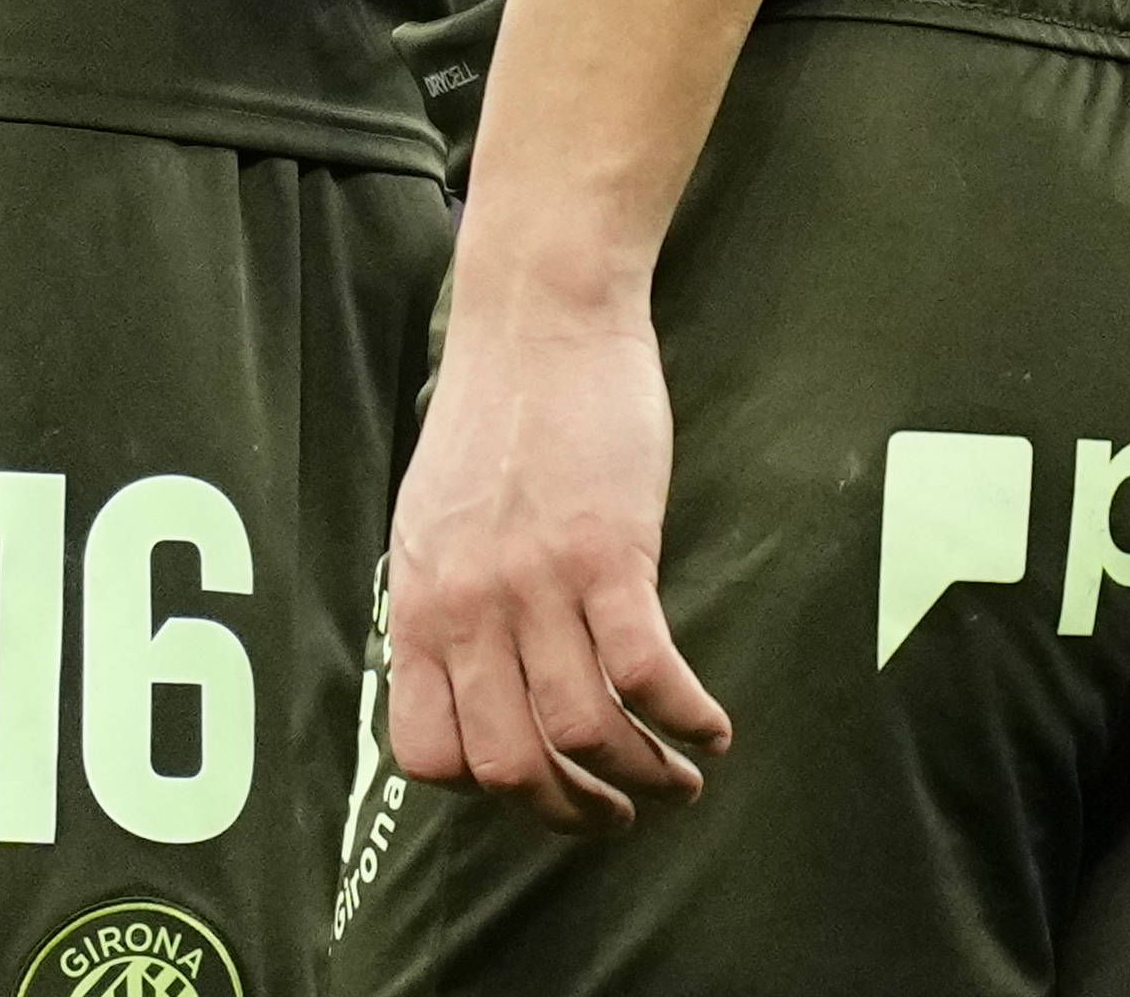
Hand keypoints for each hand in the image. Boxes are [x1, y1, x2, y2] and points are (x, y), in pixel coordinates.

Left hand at [380, 287, 729, 837]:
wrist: (540, 315)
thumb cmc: (496, 410)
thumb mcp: (433, 518)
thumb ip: (444, 599)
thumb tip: (469, 675)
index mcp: (416, 602)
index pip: (427, 754)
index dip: (485, 793)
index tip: (537, 785)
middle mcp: (465, 607)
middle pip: (509, 767)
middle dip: (571, 813)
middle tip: (618, 814)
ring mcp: (533, 583)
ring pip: (582, 733)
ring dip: (643, 778)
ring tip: (680, 778)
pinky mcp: (605, 554)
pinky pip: (644, 673)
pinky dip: (685, 718)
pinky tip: (712, 725)